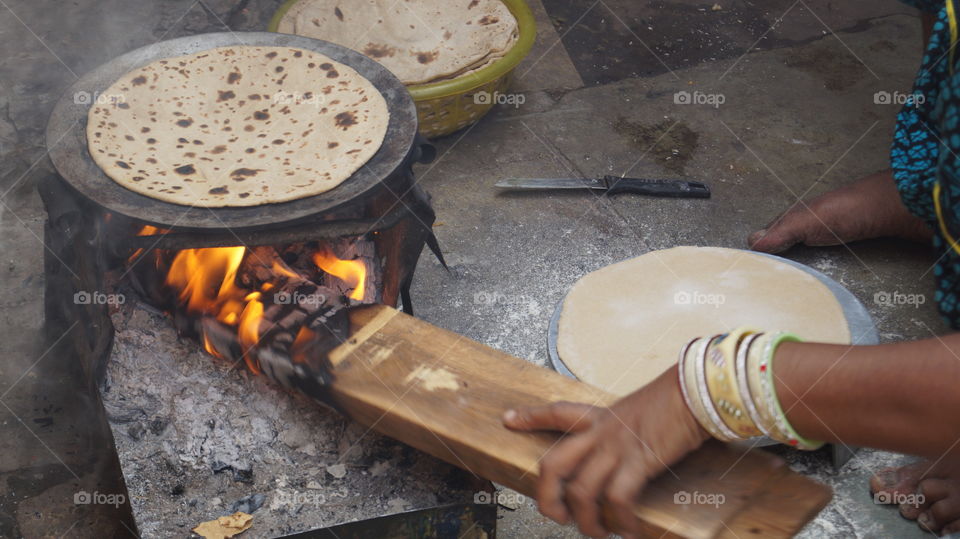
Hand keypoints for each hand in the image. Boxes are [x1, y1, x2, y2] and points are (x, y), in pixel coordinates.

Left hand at [502, 365, 708, 537]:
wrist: (696, 391)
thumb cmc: (677, 399)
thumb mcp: (640, 410)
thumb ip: (626, 429)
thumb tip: (630, 448)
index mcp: (599, 416)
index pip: (557, 413)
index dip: (530, 416)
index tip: (508, 419)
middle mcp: (600, 432)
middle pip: (554, 464)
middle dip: (546, 497)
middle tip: (554, 517)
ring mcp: (615, 446)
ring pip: (582, 492)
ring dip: (588, 522)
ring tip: (599, 534)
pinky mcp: (637, 461)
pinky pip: (618, 499)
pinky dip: (621, 522)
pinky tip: (630, 532)